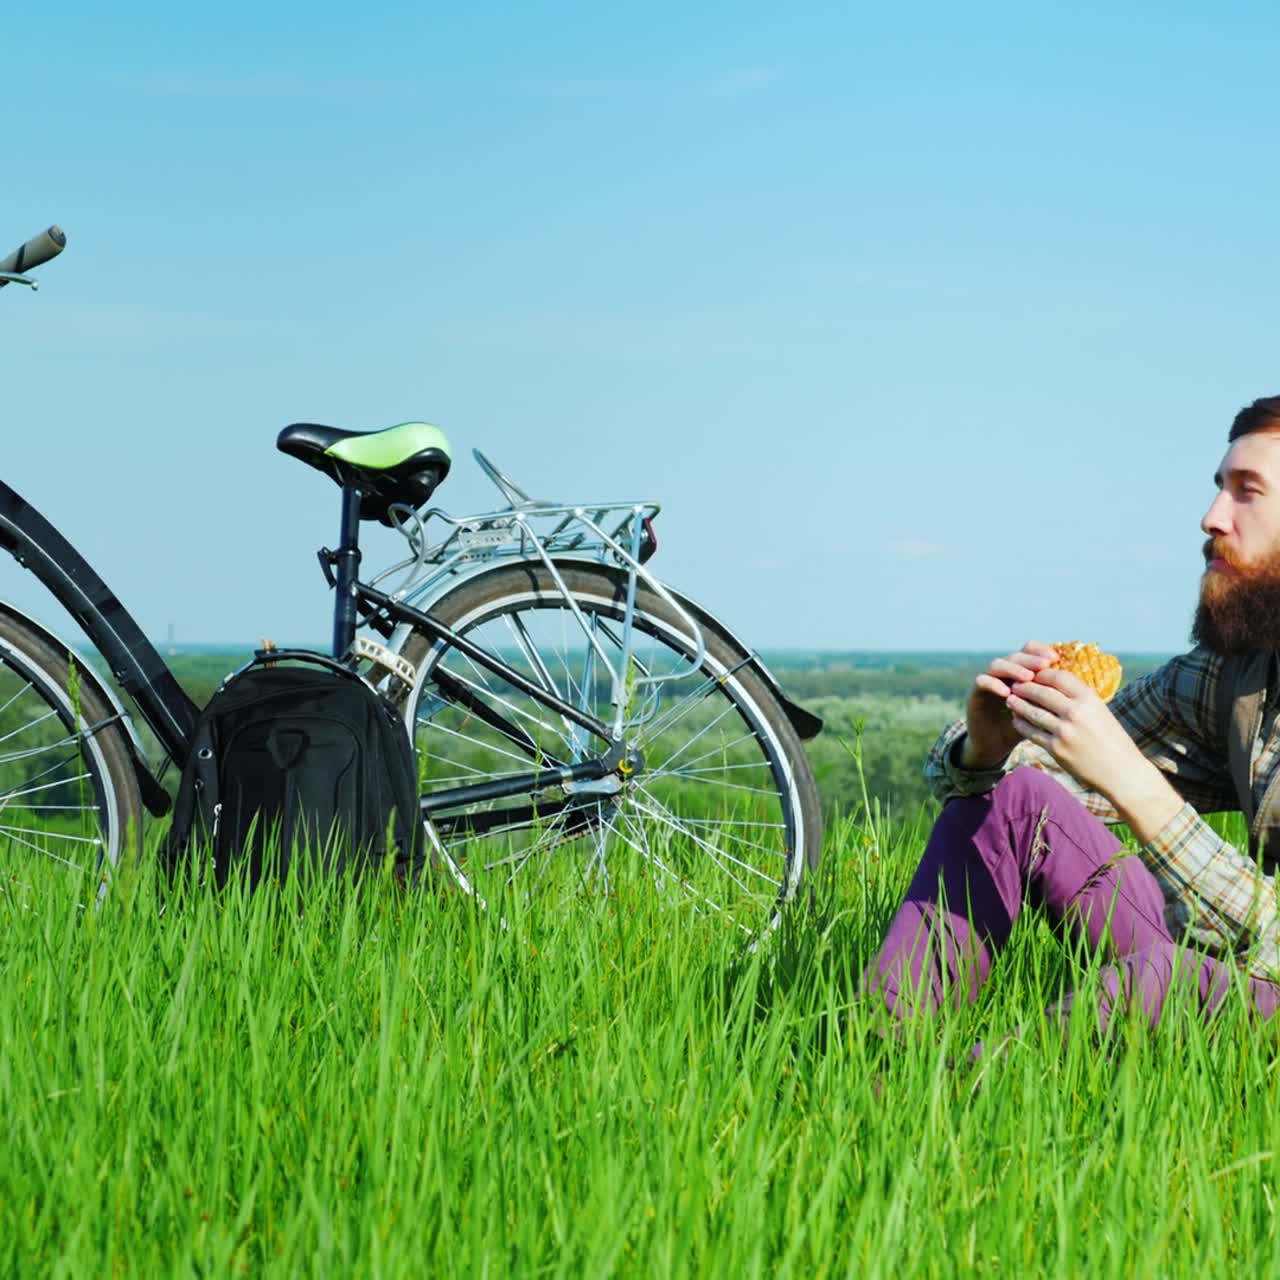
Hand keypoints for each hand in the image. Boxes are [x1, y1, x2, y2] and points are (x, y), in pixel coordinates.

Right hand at [961, 641, 1059, 768]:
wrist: (997, 745)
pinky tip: (1006, 692)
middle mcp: (1004, 673)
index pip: (1030, 652)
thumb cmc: (1025, 728)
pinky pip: (981, 681)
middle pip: (1016, 656)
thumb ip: (1054, 698)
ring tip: (1027, 678)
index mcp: (1021, 673)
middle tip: (1044, 664)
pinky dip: (993, 683)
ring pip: (997, 664)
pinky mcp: (975, 693)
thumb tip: (1083, 687)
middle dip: (1030, 659)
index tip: (1056, 659)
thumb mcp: (1043, 712)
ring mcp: (989, 681)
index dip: (1041, 652)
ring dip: (1013, 669)